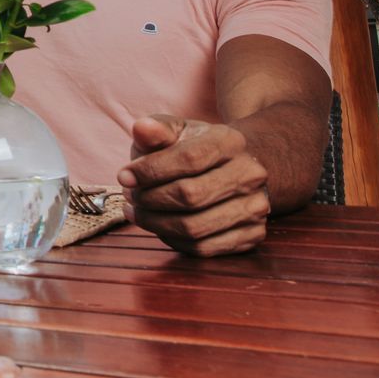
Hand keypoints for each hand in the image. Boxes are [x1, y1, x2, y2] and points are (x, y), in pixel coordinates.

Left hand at [120, 114, 271, 255]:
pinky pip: (203, 248)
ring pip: (195, 227)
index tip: (123, 176)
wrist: (232, 167)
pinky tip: (158, 226)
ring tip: (135, 211)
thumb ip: (156, 130)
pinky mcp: (252, 234)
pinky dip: (173, 240)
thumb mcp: (175, 131)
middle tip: (129, 196)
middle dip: (149, 199)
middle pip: (190, 196)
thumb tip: (141, 129)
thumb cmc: (194, 148)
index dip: (151, 171)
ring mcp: (255, 207)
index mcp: (230, 142)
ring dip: (155, 223)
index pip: (189, 159)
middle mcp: (249, 174)